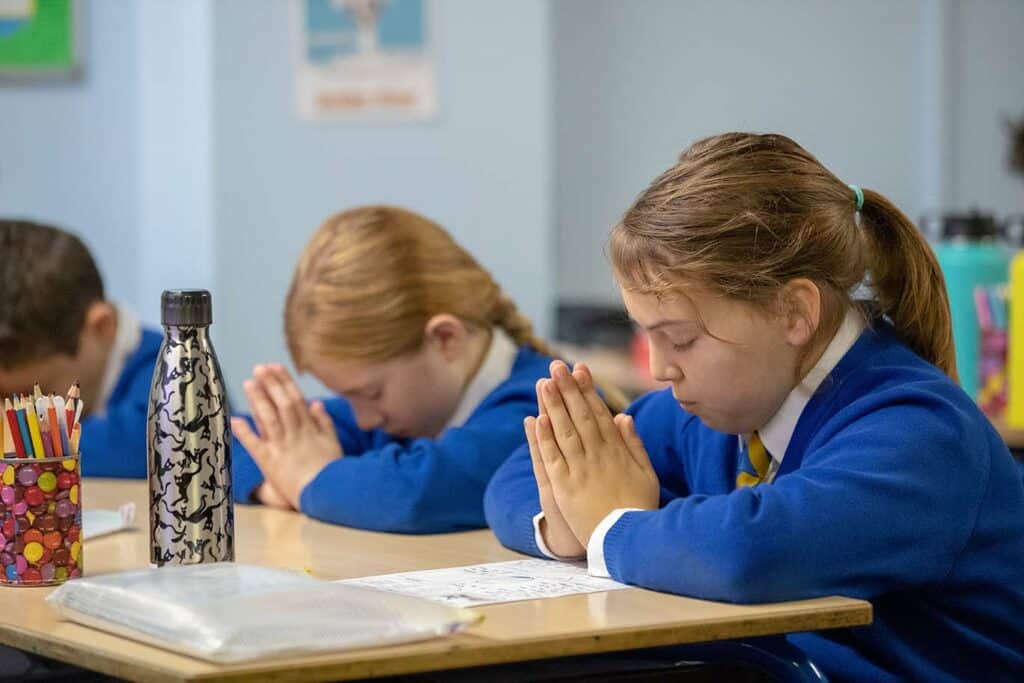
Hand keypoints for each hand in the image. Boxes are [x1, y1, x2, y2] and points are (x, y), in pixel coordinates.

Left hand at [230, 363, 341, 509]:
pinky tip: (235, 420)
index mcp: (309, 428)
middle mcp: (295, 434)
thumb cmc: (332, 470)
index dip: (285, 381)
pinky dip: (245, 433)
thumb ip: (324, 422)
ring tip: (249, 383)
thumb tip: (316, 403)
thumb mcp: (333, 443)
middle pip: (283, 404)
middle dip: (271, 384)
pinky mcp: (270, 463)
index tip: (275, 366)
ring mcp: (282, 447)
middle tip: (259, 367)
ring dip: (259, 400)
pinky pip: (256, 446)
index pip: (296, 399)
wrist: (327, 493)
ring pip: (270, 419)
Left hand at [534, 360, 658, 546]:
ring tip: (544, 382)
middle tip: (557, 366)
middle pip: (580, 415)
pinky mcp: (565, 486)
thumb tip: (623, 416)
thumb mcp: (646, 474)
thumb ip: (634, 444)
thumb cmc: (639, 508)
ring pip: (564, 431)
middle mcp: (598, 455)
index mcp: (617, 451)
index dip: (588, 389)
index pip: (599, 413)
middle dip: (567, 388)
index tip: (580, 369)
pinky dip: (545, 438)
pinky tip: (538, 419)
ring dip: (553, 405)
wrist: (628, 540)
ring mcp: (580, 470)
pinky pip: (553, 457)